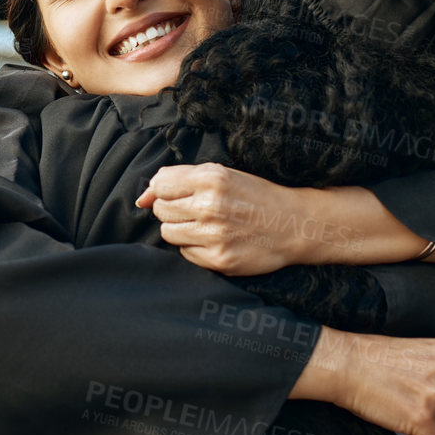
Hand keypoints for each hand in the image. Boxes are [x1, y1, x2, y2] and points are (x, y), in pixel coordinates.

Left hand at [137, 163, 327, 274]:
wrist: (295, 224)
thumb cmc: (255, 196)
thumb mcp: (221, 175)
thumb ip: (177, 180)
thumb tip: (140, 199)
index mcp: (211, 178)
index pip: (159, 185)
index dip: (167, 190)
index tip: (182, 194)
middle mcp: (210, 206)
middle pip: (160, 210)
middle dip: (173, 210)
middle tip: (198, 210)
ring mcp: (214, 235)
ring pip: (168, 233)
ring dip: (181, 230)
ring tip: (206, 225)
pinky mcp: (218, 259)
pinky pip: (184, 253)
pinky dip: (194, 248)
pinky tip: (215, 240)